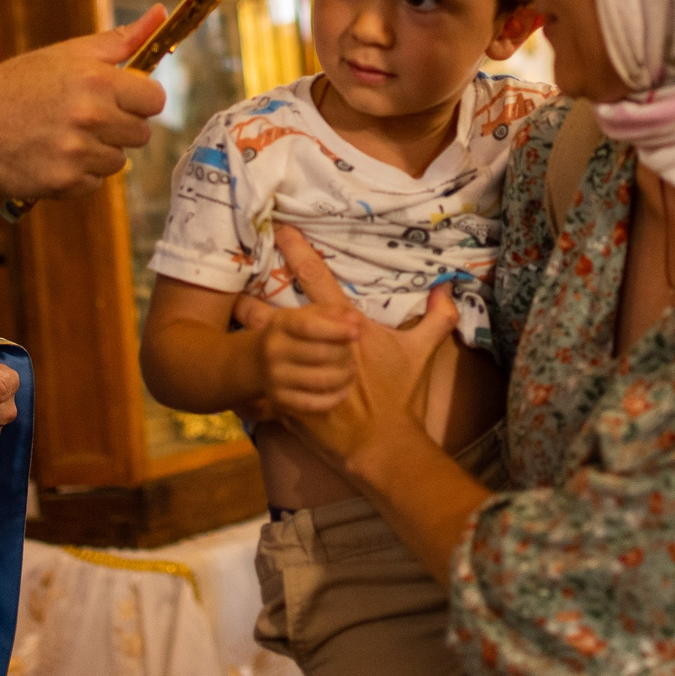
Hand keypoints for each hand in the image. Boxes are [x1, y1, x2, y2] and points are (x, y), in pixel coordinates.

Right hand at [0, 6, 167, 199]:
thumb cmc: (18, 85)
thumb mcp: (67, 53)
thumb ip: (120, 40)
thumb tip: (161, 15)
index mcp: (97, 81)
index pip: (154, 99)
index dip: (139, 98)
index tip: (121, 98)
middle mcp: (91, 118)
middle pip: (141, 134)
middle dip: (120, 126)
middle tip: (86, 117)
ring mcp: (78, 153)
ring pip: (118, 161)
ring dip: (99, 151)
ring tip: (65, 136)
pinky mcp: (65, 183)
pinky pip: (95, 183)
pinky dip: (79, 174)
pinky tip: (54, 155)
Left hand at [234, 224, 456, 472]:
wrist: (383, 445)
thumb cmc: (401, 397)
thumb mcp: (421, 353)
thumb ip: (437, 318)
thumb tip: (448, 288)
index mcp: (343, 326)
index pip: (316, 278)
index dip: (297, 251)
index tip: (280, 230)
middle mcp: (315, 345)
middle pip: (273, 313)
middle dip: (249, 298)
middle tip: (230, 282)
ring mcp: (298, 374)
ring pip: (259, 348)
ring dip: (243, 335)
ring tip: (225, 324)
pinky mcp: (287, 403)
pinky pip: (259, 388)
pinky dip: (245, 382)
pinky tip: (229, 377)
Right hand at [255, 289, 362, 420]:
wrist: (257, 360)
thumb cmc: (292, 333)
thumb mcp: (306, 315)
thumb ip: (333, 314)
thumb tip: (355, 321)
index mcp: (281, 324)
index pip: (310, 326)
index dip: (336, 330)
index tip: (356, 333)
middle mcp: (274, 350)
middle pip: (320, 354)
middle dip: (344, 355)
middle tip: (352, 356)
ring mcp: (275, 377)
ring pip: (319, 380)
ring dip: (343, 376)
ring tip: (350, 371)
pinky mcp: (279, 399)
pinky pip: (311, 404)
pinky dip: (332, 400)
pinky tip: (343, 393)